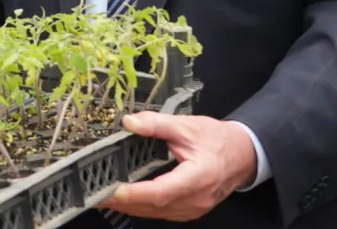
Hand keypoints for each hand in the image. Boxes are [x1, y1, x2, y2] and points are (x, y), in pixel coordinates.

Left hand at [98, 112, 256, 221]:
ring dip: (128, 206)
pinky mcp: (188, 210)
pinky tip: (124, 199)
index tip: (112, 189)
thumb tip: (130, 122)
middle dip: (122, 201)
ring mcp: (192, 209)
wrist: (242, 155)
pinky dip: (140, 206)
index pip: (160, 192)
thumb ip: (157, 124)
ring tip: (101, 195)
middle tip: (94, 191)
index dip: (134, 193)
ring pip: (154, 213)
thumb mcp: (188, 126)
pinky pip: (160, 212)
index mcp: (198, 178)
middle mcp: (195, 199)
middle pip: (153, 206)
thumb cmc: (219, 141)